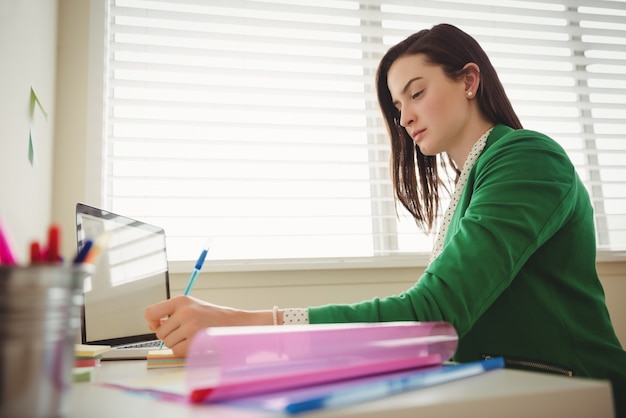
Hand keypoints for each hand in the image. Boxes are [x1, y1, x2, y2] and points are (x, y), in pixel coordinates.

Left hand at [144, 295, 271, 355]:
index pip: (150, 312)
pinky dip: (184, 351)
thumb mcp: (191, 306)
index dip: (151, 321)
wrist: (236, 323)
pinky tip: (195, 343)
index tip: (159, 324)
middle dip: (170, 335)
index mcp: (181, 300)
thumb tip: (152, 325)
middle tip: (185, 331)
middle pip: (159, 332)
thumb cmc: (213, 316)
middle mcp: (185, 312)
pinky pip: (177, 351)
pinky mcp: (195, 341)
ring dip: (178, 344)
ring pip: (167, 343)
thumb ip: (171, 313)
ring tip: (193, 336)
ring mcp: (190, 327)